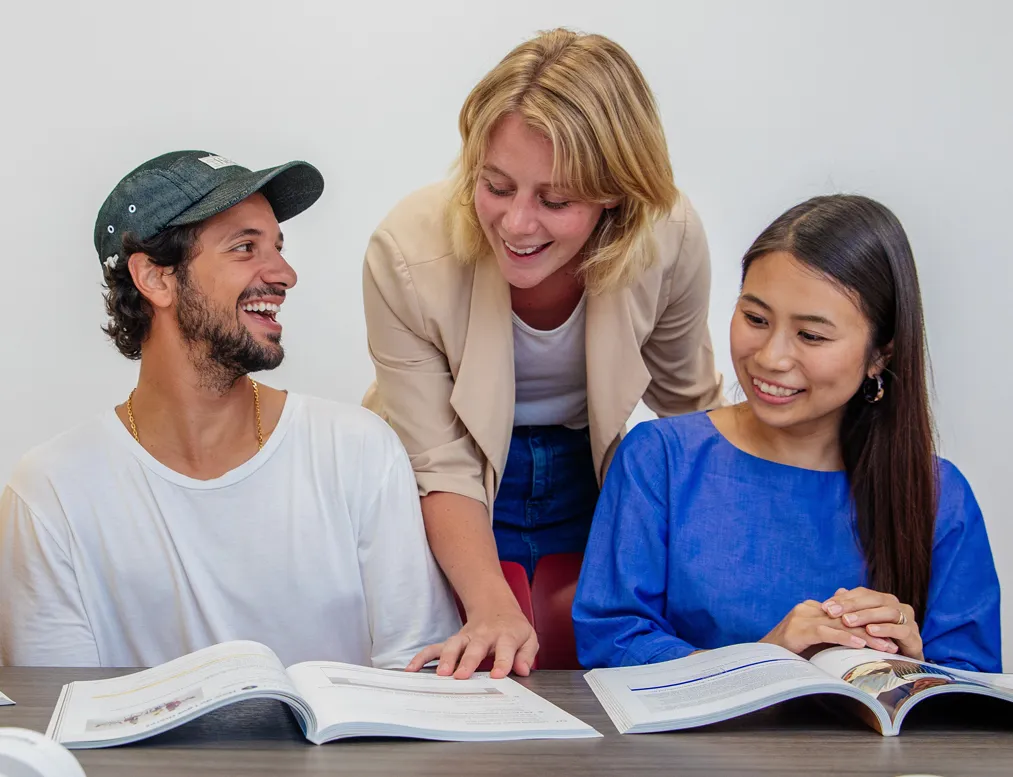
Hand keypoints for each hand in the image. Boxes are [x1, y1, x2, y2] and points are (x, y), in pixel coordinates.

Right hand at [405, 598, 537, 678]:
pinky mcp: (453, 641)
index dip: (503, 662)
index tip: (498, 675)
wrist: (496, 608)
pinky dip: (423, 657)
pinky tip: (412, 669)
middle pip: (475, 647)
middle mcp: (484, 635)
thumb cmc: (513, 629)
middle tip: (461, 676)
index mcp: (506, 635)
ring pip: (453, 645)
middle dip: (467, 661)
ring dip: (446, 658)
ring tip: (440, 674)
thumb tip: (523, 669)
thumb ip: (527, 654)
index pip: (505, 649)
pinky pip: (436, 648)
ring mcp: (466, 637)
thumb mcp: (529, 638)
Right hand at [760, 599, 898, 656]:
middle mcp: (807, 609)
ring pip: (840, 625)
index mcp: (811, 609)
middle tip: (893, 642)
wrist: (761, 659)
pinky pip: (826, 632)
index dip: (868, 624)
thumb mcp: (812, 641)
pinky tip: (862, 646)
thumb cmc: (788, 653)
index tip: (889, 635)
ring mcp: (802, 617)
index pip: (846, 614)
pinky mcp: (798, 629)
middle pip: (846, 618)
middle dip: (872, 630)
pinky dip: (845, 639)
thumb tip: (856, 639)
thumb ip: (830, 634)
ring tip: (885, 646)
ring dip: (866, 636)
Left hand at [821, 587, 922, 660]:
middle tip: (832, 612)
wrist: (905, 664)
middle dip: (851, 605)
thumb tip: (837, 591)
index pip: (862, 593)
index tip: (825, 606)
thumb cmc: (879, 641)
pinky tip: (870, 631)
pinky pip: (900, 630)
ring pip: (887, 612)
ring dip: (866, 616)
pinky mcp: (914, 637)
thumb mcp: (862, 625)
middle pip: (874, 599)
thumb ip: (851, 609)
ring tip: (848, 621)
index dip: (843, 599)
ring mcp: (908, 620)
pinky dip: (885, 629)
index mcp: (884, 600)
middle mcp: (897, 606)